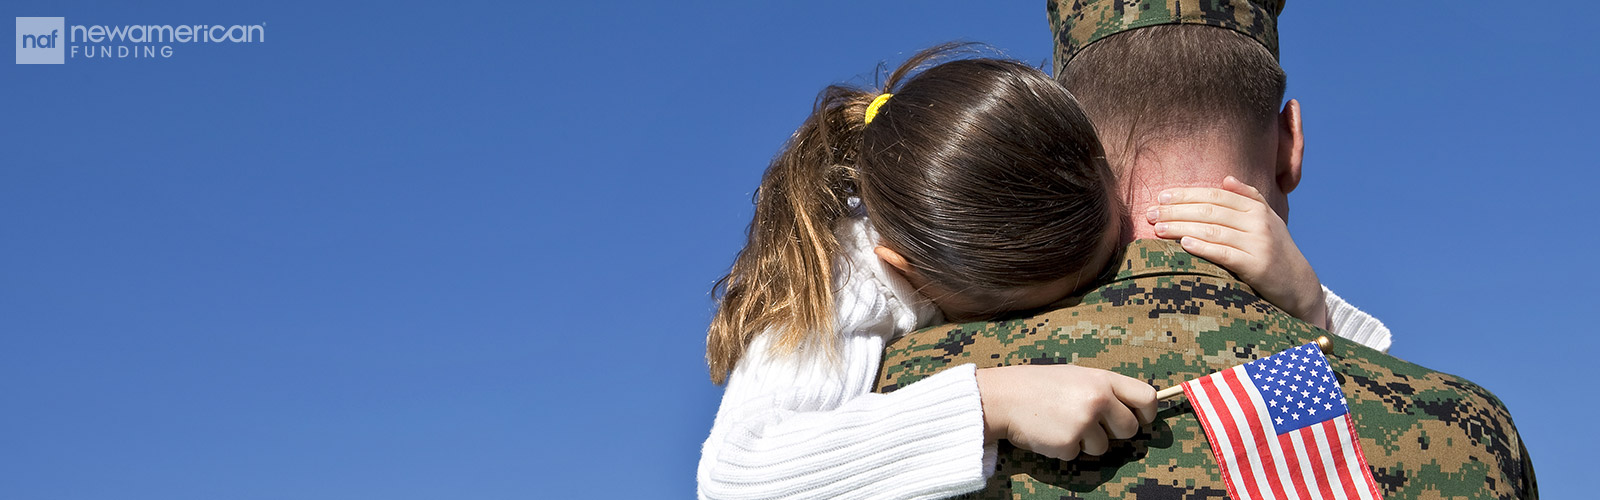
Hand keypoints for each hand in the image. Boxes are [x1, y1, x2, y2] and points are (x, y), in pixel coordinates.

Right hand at [975, 365, 1156, 460]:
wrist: (1003, 397)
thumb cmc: (1040, 385)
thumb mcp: (1076, 376)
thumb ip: (1105, 389)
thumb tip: (1134, 409)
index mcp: (1102, 379)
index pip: (1147, 397)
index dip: (1147, 413)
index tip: (1139, 419)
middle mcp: (1098, 399)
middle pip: (1130, 429)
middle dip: (1115, 432)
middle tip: (1092, 425)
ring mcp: (1084, 422)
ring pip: (1104, 447)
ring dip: (1086, 442)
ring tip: (1063, 423)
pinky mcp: (1069, 443)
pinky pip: (1078, 455)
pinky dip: (1065, 449)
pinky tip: (1050, 432)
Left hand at [1147, 176, 1328, 328]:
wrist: (1299, 285)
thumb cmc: (1275, 250)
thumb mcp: (1267, 220)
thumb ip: (1248, 198)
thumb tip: (1226, 178)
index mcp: (1257, 208)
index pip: (1215, 196)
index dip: (1187, 194)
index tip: (1161, 196)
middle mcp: (1259, 222)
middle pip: (1210, 211)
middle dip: (1177, 210)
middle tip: (1151, 213)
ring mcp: (1259, 244)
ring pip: (1213, 231)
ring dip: (1182, 228)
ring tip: (1158, 228)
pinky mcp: (1257, 266)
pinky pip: (1225, 254)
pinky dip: (1203, 248)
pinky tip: (1184, 244)